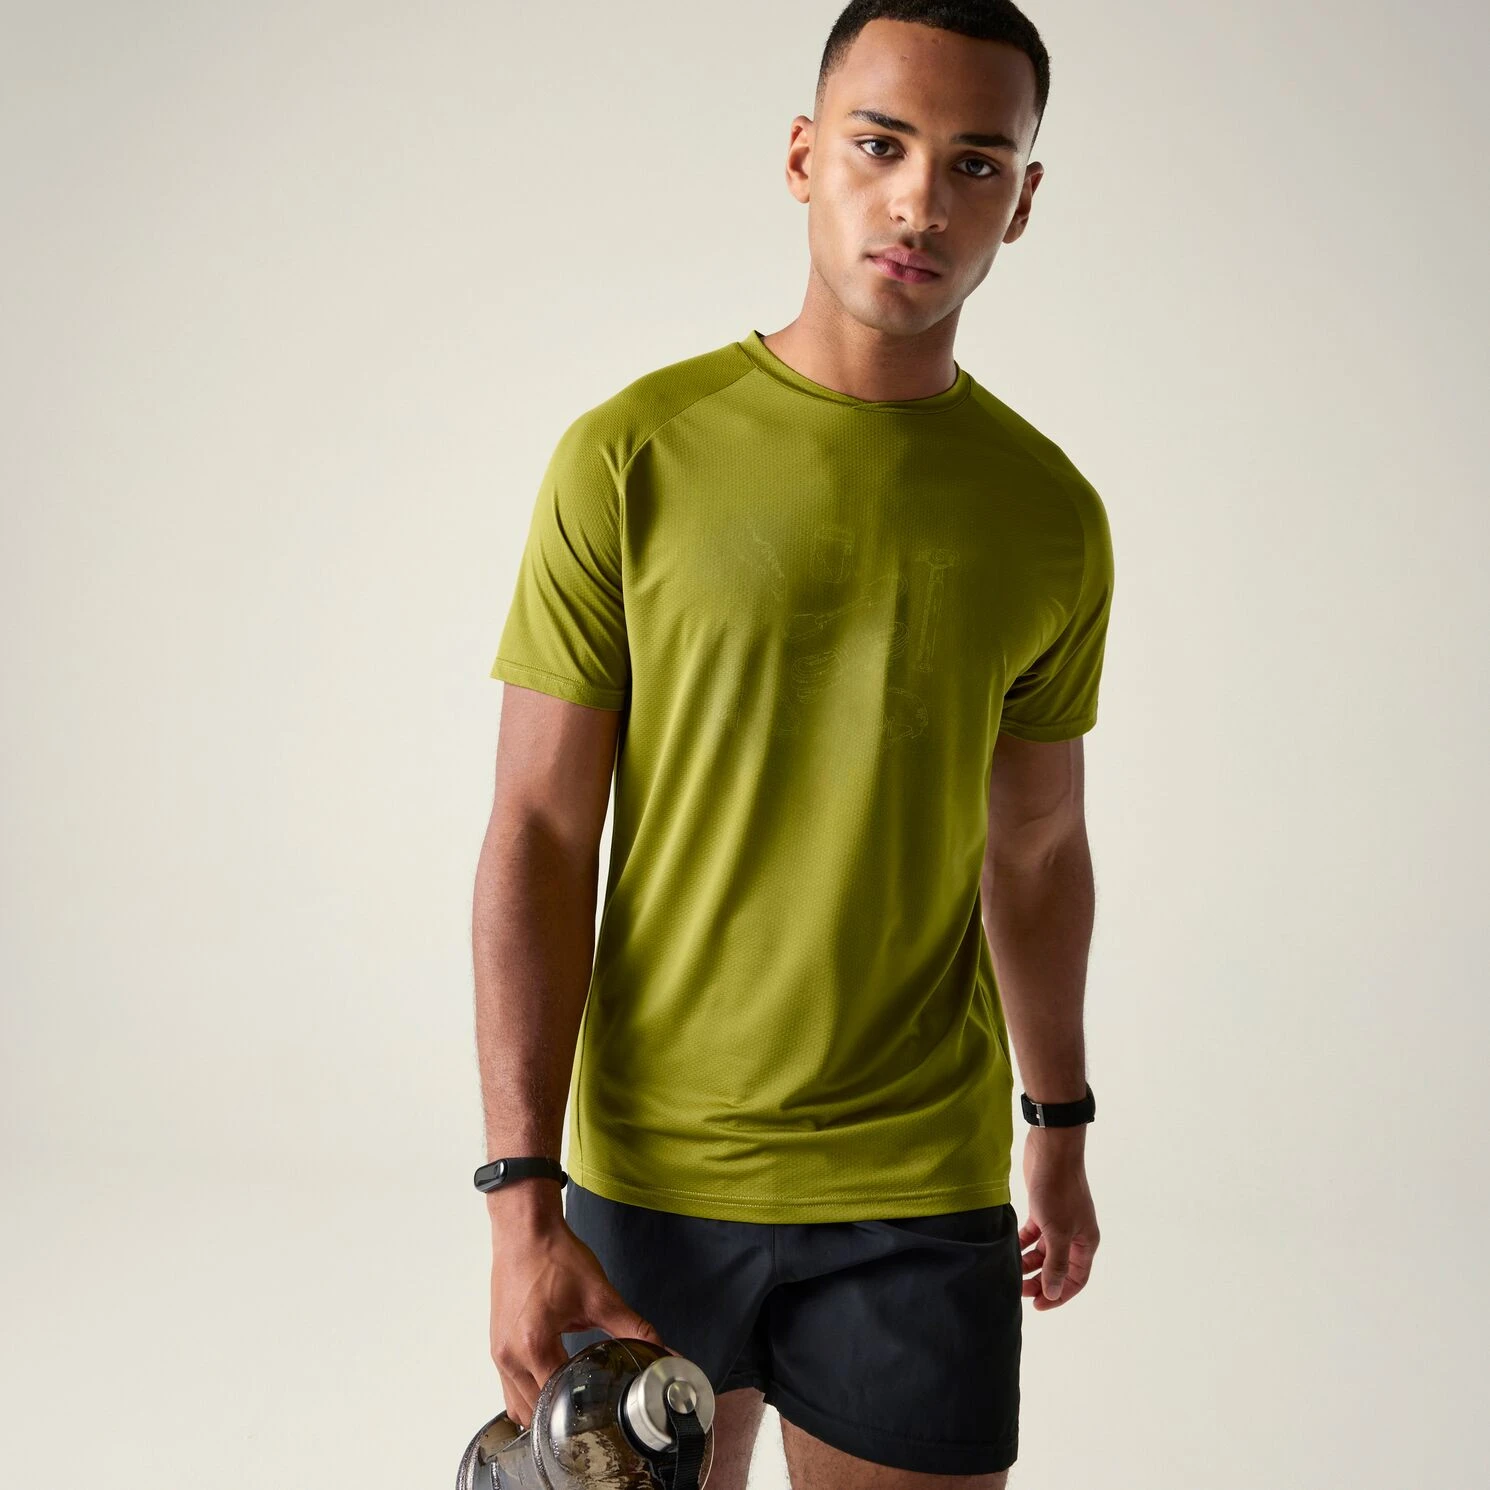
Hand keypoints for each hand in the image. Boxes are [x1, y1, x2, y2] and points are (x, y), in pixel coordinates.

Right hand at [489, 1213, 669, 1428]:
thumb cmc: (554, 1257)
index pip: (556, 1401)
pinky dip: (528, 1392)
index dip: (582, 1411)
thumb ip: (633, 1328)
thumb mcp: (599, 1295)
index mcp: (534, 1345)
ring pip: (517, 1405)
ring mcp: (498, 1352)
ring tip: (570, 1400)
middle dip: (562, 1415)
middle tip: (590, 1411)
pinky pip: (508, 1386)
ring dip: (541, 1408)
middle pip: (535, 1411)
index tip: (601, 1413)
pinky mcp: (496, 1345)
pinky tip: (551, 1381)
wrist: (525, 1230)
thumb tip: (661, 1349)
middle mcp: (509, 1355)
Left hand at [1019, 1129, 1098, 1309]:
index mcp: (1086, 1243)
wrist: (1051, 1151)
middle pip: (1057, 1268)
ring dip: (1029, 1263)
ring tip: (1010, 1271)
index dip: (1058, 1295)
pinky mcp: (1043, 1210)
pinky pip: (1033, 1235)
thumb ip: (1056, 1263)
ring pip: (1043, 1252)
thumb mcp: (1057, 1231)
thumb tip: (1053, 1292)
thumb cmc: (1059, 1190)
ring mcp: (1058, 1223)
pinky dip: (1023, 1243)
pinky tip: (1009, 1248)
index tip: (1037, 1305)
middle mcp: (1074, 1235)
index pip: (1075, 1279)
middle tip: (1018, 1289)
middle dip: (1040, 1280)